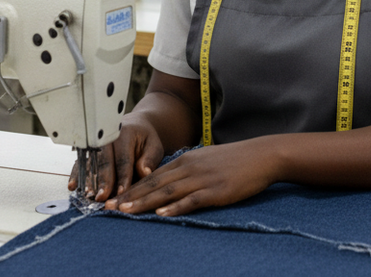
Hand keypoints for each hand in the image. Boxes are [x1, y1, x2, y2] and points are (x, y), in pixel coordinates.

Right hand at [68, 115, 164, 202]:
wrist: (134, 127)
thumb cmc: (145, 140)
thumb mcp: (153, 146)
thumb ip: (150, 159)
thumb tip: (144, 172)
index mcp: (125, 134)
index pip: (124, 159)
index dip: (123, 176)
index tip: (122, 192)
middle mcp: (107, 138)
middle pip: (104, 162)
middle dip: (103, 181)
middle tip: (102, 197)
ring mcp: (96, 145)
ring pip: (91, 164)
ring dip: (88, 180)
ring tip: (88, 195)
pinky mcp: (89, 152)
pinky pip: (81, 164)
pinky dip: (76, 175)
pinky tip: (73, 186)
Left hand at [105, 138, 279, 216]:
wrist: (261, 155)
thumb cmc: (234, 160)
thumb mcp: (205, 160)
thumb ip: (186, 170)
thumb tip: (168, 182)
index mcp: (185, 160)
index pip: (152, 175)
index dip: (132, 188)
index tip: (114, 198)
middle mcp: (189, 167)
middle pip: (154, 183)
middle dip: (131, 196)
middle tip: (109, 207)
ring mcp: (202, 179)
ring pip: (167, 191)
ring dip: (145, 202)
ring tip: (126, 212)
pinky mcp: (216, 190)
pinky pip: (192, 200)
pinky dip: (176, 207)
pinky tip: (162, 213)